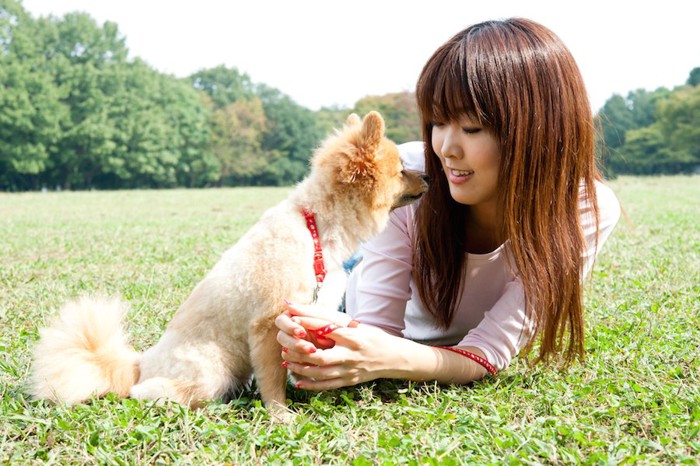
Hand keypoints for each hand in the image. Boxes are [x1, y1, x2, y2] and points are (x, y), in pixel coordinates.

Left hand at [275, 302, 394, 390]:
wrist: (393, 358)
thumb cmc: (373, 338)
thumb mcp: (359, 327)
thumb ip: (338, 325)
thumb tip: (314, 317)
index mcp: (353, 337)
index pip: (328, 329)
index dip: (309, 323)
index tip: (293, 317)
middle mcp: (351, 355)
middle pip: (321, 357)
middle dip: (300, 353)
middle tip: (285, 346)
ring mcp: (350, 370)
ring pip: (321, 373)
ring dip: (301, 369)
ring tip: (287, 362)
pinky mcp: (349, 381)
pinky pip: (327, 385)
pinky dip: (311, 385)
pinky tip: (298, 381)